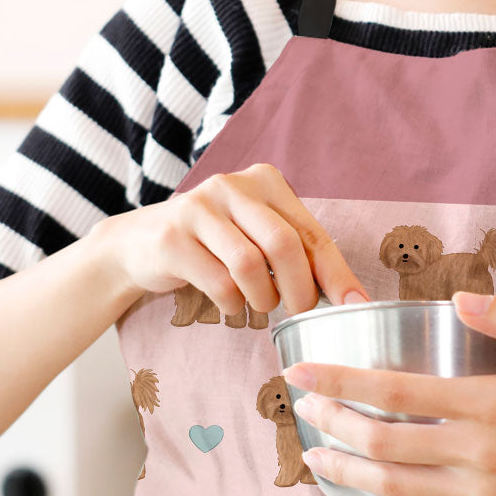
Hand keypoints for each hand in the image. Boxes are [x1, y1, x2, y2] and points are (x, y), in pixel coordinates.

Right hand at [90, 162, 370, 315]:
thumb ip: (297, 252)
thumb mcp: (256, 235)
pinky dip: (232, 305)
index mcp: (264, 182)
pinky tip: (231, 306)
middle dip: (300, 290)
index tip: (356, 305)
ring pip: (250, 265)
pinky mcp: (172, 238)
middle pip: (284, 245)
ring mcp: (198, 208)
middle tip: (300, 313)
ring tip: (260, 307)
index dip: (336, 273)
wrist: (139, 244)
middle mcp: (232, 186)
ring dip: (263, 299)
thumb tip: (351, 296)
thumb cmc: (214, 245)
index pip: (311, 232)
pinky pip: (219, 283)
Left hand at [284, 291, 495, 495]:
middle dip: (332, 422)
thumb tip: (460, 299)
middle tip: (302, 405)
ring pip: (391, 487)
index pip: (396, 390)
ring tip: (313, 454)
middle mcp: (477, 454)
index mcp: (494, 403)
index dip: (340, 380)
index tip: (300, 370)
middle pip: (381, 441)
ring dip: (344, 470)